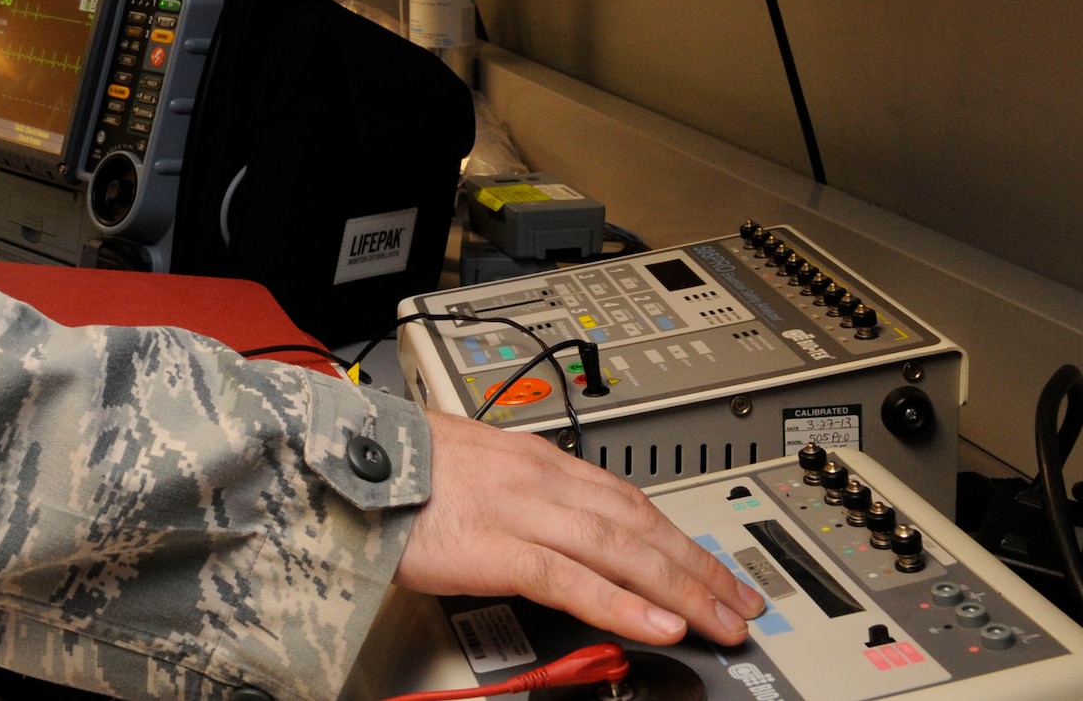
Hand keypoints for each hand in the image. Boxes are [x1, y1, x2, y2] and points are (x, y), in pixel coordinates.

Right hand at [396, 412, 765, 646]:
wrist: (341, 458)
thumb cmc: (393, 466)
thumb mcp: (469, 466)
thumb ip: (514, 491)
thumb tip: (543, 522)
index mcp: (533, 457)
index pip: (625, 497)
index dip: (677, 535)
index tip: (712, 566)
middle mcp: (538, 477)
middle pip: (638, 523)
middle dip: (698, 566)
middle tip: (742, 604)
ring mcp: (520, 509)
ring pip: (620, 548)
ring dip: (680, 588)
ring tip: (720, 622)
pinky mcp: (495, 545)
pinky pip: (571, 578)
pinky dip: (621, 601)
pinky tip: (658, 624)